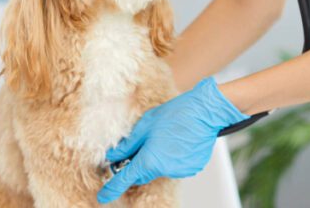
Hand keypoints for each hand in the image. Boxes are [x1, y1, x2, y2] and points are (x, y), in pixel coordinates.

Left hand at [96, 77, 249, 203]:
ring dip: (158, 158)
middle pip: (144, 172)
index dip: (112, 188)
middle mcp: (166, 170)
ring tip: (167, 137)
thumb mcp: (145, 125)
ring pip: (161, 168)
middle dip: (139, 162)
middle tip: (143, 144)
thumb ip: (128, 144)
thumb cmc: (176, 114)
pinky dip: (173, 157)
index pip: (126, 179)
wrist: (205, 112)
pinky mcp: (192, 168)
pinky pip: (176, 166)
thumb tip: (114, 156)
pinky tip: (178, 141)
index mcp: (150, 159)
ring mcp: (180, 171)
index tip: (104, 196)